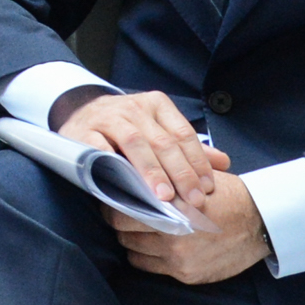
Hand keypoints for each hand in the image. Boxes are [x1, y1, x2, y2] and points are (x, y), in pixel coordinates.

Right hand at [55, 89, 226, 209]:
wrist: (80, 114)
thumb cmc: (126, 128)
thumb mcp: (158, 130)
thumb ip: (188, 148)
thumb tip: (223, 163)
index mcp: (157, 105)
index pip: (183, 134)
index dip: (197, 162)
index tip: (208, 188)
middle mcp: (134, 107)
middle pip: (163, 141)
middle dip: (181, 172)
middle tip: (193, 199)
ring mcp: (108, 118)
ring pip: (136, 143)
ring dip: (152, 171)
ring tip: (165, 196)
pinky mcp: (85, 132)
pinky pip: (101, 148)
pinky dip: (114, 164)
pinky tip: (125, 183)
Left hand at [114, 170, 267, 284]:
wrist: (260, 223)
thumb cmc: (226, 194)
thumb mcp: (195, 175)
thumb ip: (163, 174)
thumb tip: (129, 165)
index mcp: (173, 206)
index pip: (124, 207)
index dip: (113, 200)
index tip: (110, 194)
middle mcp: (173, 234)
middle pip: (123, 229)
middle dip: (118, 220)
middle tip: (118, 211)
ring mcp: (179, 258)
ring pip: (132, 250)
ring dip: (131, 239)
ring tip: (137, 228)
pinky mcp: (186, 275)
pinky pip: (148, 267)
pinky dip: (145, 256)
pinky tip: (151, 244)